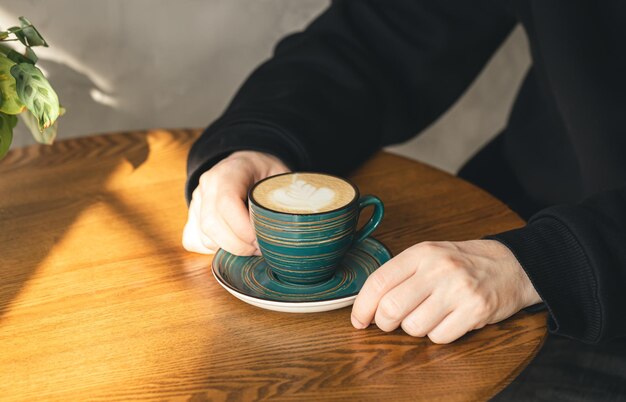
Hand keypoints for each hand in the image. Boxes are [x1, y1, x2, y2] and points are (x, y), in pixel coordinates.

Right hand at [182, 150, 289, 254]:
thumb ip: (286, 195)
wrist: (245, 164)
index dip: (242, 228)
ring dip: (229, 249)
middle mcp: (206, 187)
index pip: (226, 203)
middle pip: (212, 224)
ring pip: (204, 236)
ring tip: (251, 247)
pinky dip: (216, 249)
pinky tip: (234, 244)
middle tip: (260, 250)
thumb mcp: (280, 175)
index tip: (261, 241)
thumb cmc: (264, 172)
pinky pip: (197, 241)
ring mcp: (196, 202)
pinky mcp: (192, 216)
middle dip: (239, 245)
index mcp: (228, 172)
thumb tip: (295, 221)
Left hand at [351, 240, 540, 343]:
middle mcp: (438, 268)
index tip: (359, 320)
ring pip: (414, 327)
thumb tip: (367, 306)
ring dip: (415, 328)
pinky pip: (439, 337)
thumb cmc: (462, 264)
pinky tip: (449, 320)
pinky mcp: (475, 310)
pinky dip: (438, 335)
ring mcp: (458, 289)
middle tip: (392, 322)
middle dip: (385, 322)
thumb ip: (400, 275)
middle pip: (391, 308)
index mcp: (421, 253)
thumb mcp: (429, 256)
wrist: (510, 265)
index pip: (378, 282)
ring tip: (430, 314)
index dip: (362, 306)